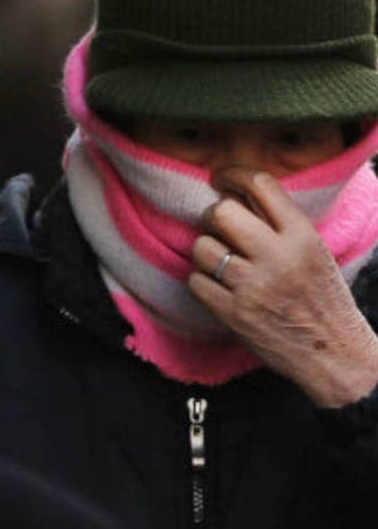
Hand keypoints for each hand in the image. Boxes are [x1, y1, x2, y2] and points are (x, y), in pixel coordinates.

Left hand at [188, 166, 377, 407]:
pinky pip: (195, 281)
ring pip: (202, 246)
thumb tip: (235, 195)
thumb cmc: (322, 299)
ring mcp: (253, 286)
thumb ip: (280, 224)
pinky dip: (201, 282)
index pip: (260, 184)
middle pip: (221, 212)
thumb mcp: (313, 251)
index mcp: (302, 235)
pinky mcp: (233, 313)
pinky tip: (217, 287)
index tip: (219, 178)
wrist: (333, 354)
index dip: (232, 174)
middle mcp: (277, 256)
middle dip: (211, 216)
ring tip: (220, 262)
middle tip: (216, 227)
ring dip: (205, 252)